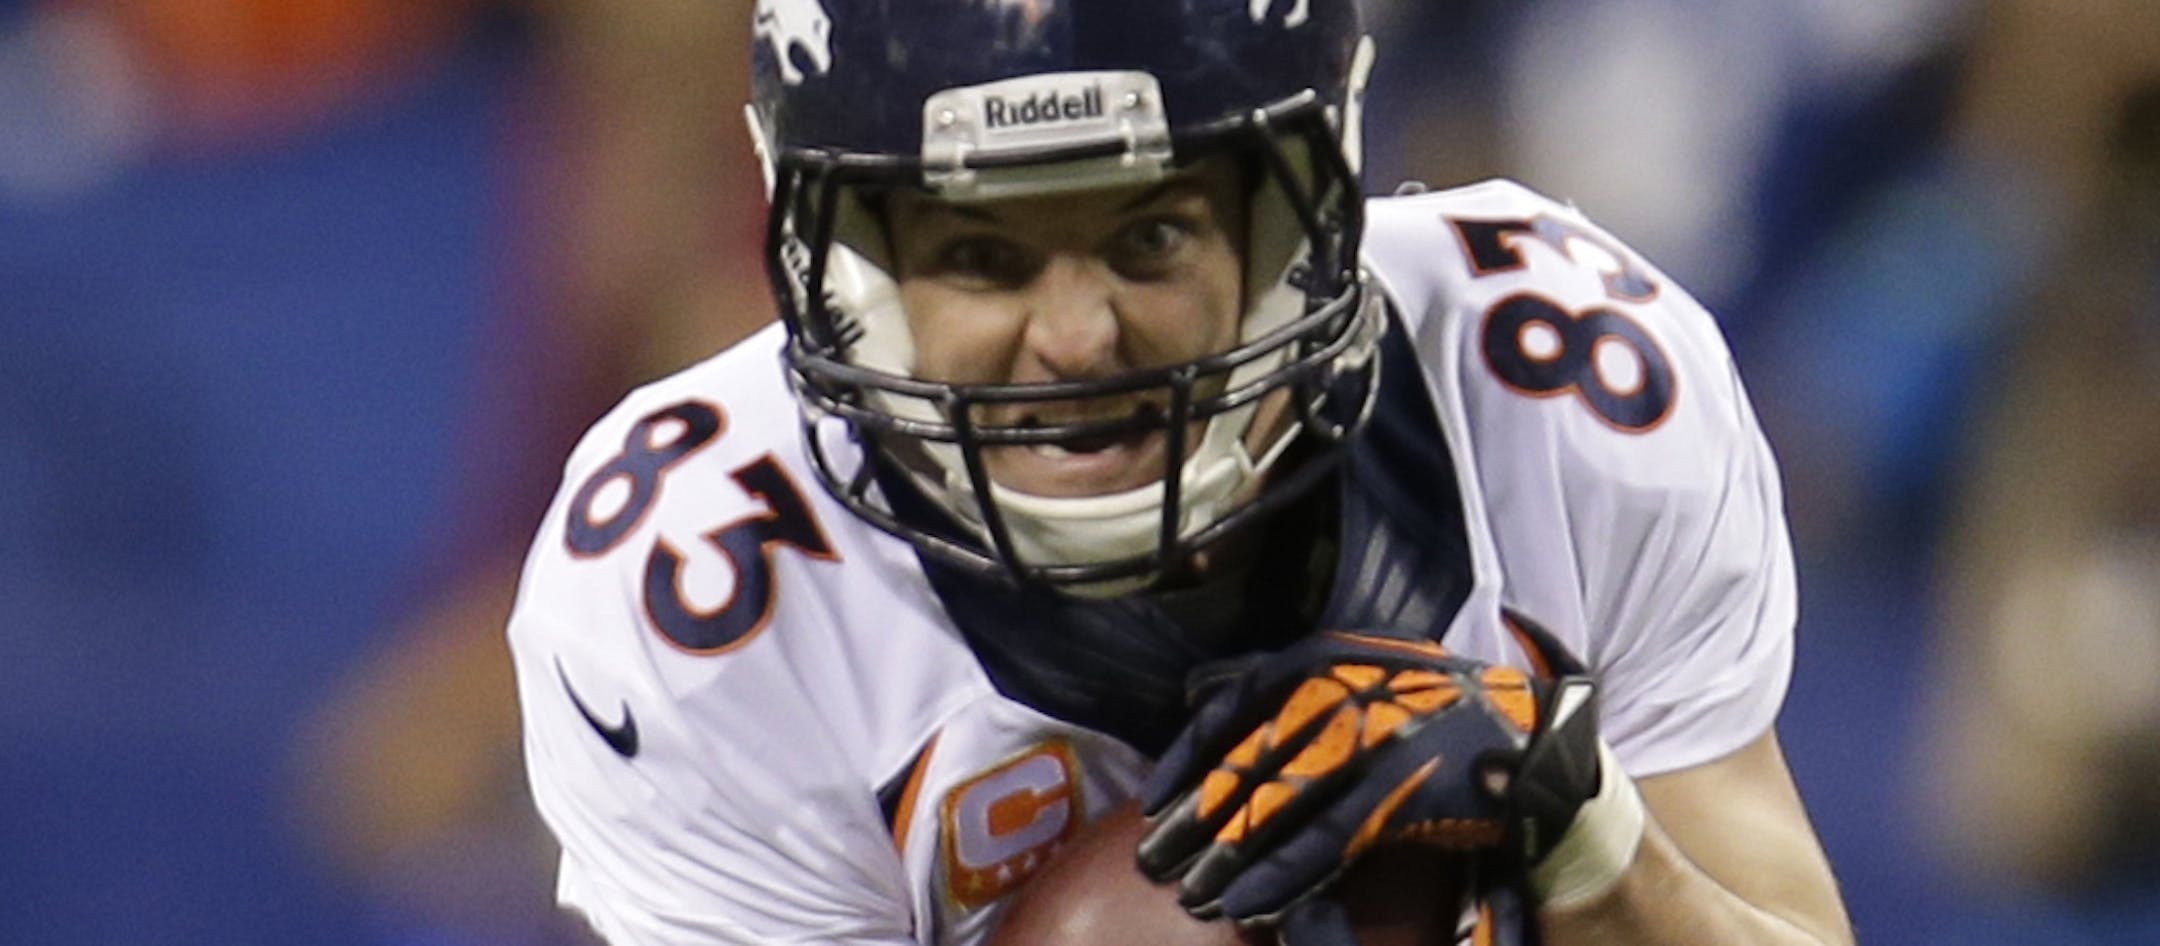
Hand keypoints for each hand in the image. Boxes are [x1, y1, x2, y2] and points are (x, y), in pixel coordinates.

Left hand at [1134, 614, 1607, 924]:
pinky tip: (1251, 904)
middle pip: (1248, 761)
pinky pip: (1326, 841)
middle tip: (1155, 860)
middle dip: (1195, 819)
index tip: (1153, 800)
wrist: (1534, 743)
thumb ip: (1290, 684)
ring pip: (1279, 806)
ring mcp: (1378, 736)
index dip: (1187, 756)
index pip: (1234, 702)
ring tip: (1195, 897)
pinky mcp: (1407, 788)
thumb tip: (1199, 692)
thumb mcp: (1360, 675)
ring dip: (1229, 858)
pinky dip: (1282, 876)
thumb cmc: (1433, 715)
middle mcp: (1346, 688)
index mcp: (1328, 657)